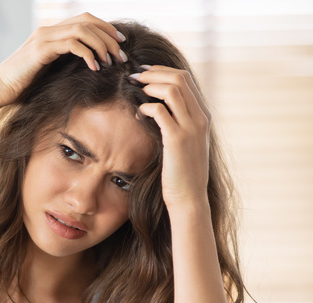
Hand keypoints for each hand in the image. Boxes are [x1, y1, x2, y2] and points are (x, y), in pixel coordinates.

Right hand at [0, 12, 126, 109]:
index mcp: (50, 33)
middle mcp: (47, 31)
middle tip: (121, 55)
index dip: (105, 29)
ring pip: (82, 30)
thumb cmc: (19, 86)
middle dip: (109, 37)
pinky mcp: (41, 50)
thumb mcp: (46, 71)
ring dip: (102, 45)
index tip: (120, 45)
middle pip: (87, 21)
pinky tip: (94, 67)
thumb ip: (63, 63)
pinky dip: (88, 53)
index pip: (85, 20)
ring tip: (111, 61)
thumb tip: (88, 67)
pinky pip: (72, 44)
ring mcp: (44, 38)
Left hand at [132, 66, 211, 210]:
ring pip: (172, 89)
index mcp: (203, 115)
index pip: (185, 79)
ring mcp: (191, 127)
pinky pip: (160, 111)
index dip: (162, 71)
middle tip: (134, 76)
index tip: (144, 73)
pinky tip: (137, 114)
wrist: (189, 196)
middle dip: (154, 72)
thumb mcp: (184, 142)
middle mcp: (200, 117)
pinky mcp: (177, 139)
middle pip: (179, 78)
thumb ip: (178, 122)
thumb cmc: (182, 171)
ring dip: (149, 85)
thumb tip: (158, 106)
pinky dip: (145, 107)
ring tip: (134, 89)